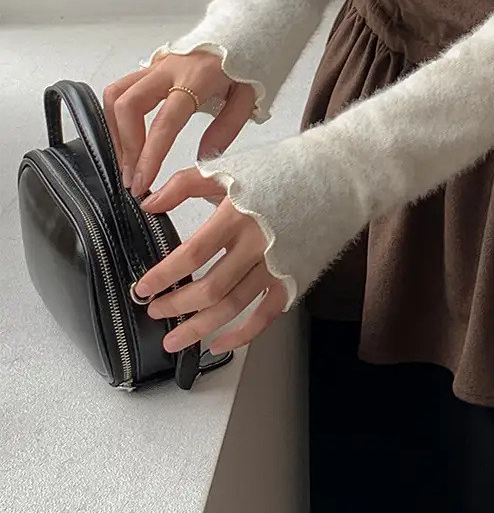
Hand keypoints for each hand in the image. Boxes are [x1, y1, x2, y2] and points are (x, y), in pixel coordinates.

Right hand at [104, 51, 257, 200]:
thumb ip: (226, 129)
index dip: (150, 155)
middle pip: (128, 104)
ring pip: (116, 95)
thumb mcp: (248, 98)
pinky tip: (125, 138)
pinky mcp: (149, 67)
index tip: (142, 181)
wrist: (243, 31)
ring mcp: (155, 65)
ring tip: (126, 161)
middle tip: (132, 177)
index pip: (165, 121)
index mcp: (197, 77)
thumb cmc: (246, 63)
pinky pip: (121, 89)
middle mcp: (169, 68)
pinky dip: (116, 117)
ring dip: (115, 132)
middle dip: (126, 145)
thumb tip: (202, 160)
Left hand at [134, 168, 287, 353]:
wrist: (332, 179)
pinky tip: (219, 343)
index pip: (192, 254)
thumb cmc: (279, 172)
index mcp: (237, 216)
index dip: (164, 275)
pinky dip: (242, 334)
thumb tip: (147, 202)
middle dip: (177, 305)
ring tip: (174, 339)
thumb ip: (183, 184)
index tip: (142, 289)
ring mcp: (277, 266)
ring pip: (233, 308)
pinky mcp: (292, 279)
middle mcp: (258, 245)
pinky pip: (265, 316)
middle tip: (155, 311)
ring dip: (200, 328)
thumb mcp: (228, 170)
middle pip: (211, 288)